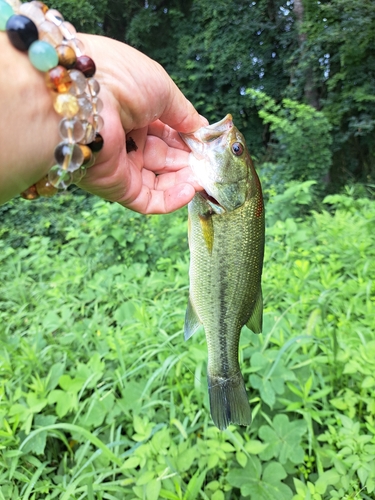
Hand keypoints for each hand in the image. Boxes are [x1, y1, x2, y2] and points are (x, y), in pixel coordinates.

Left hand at [76, 34, 206, 213]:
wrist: (82, 99)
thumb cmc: (121, 80)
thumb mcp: (162, 89)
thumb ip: (184, 113)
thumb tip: (202, 130)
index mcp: (134, 112)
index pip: (167, 132)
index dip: (190, 139)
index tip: (210, 145)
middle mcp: (127, 140)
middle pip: (165, 158)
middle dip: (190, 162)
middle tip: (211, 165)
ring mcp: (121, 166)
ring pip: (160, 182)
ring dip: (185, 181)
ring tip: (204, 178)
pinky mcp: (117, 188)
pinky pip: (148, 201)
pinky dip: (172, 200)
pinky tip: (190, 190)